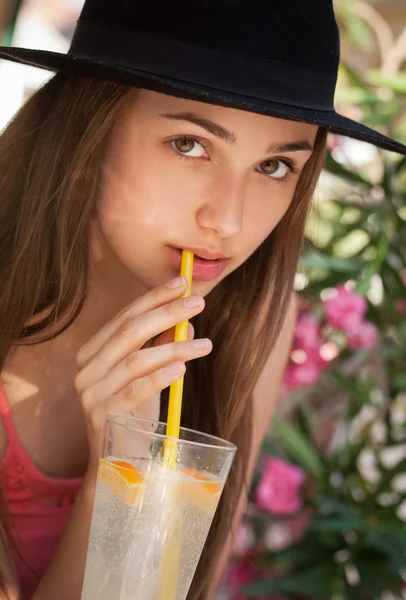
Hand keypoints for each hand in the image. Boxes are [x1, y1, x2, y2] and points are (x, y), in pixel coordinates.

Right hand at [74, 277, 211, 474]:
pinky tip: (182, 368)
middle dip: (166, 313)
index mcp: (93, 353)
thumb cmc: (135, 415)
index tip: (182, 283)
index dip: (154, 298)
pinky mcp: (103, 417)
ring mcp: (91, 394)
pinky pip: (135, 391)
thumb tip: (187, 321)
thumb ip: (161, 348)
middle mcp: (86, 370)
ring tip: (205, 344)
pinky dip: (160, 376)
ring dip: (174, 347)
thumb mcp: (149, 377)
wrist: (117, 466)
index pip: (124, 317)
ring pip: (135, 360)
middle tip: (197, 302)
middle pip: (128, 332)